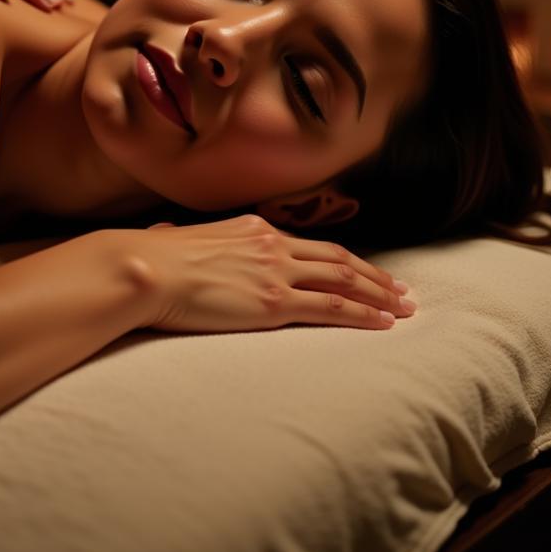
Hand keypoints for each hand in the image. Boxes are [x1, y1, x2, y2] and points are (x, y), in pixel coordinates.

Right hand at [128, 214, 413, 333]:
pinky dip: (361, 314)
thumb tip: (164, 235)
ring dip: (377, 295)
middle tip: (401, 290)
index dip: (343, 260)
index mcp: (253, 228)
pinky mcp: (274, 302)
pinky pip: (330, 308)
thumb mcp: (173, 239)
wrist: (148, 270)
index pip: (310, 245)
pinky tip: (381, 323)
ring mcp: (276, 272)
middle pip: (336, 259)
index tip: (365, 271)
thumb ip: (179, 237)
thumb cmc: (152, 258)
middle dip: (373, 276)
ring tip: (402, 308)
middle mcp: (272, 244)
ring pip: (342, 281)